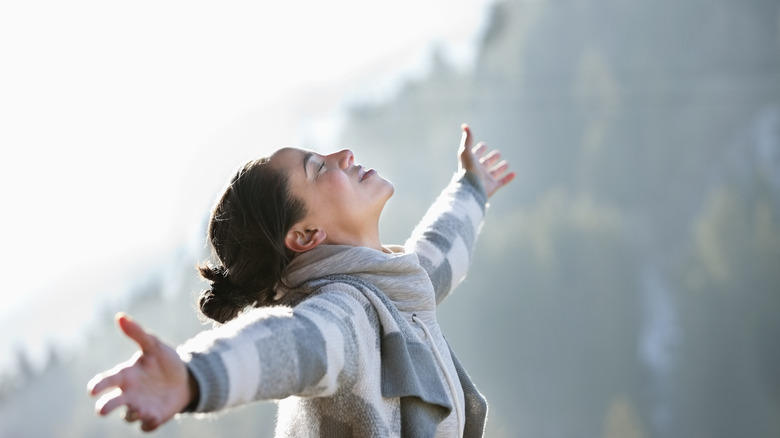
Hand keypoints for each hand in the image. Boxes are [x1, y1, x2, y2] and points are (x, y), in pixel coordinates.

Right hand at [87, 313, 192, 431]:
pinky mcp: (153, 418)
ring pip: (128, 416)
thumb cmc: (164, 362)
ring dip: (132, 414)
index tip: (92, 390)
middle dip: (105, 407)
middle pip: (111, 404)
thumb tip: (120, 316)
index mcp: (125, 376)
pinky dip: (148, 424)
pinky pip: (146, 426)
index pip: (106, 381)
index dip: (98, 386)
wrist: (186, 379)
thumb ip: (137, 333)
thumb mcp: (154, 345)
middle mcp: (128, 394)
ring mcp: (140, 407)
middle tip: (101, 410)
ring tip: (140, 409)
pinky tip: (154, 417)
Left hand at [457, 124, 515, 197]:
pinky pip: (502, 182)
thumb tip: (465, 125)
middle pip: (487, 162)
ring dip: (501, 168)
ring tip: (506, 163)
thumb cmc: (468, 169)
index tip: (484, 146)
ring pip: (494, 172)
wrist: (471, 187)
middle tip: (497, 154)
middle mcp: (479, 170)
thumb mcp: (466, 151)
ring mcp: (486, 178)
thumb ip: (468, 139)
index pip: (477, 153)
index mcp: (472, 161)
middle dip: (492, 158)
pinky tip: (514, 174)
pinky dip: (508, 178)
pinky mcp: (492, 186)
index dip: (480, 149)